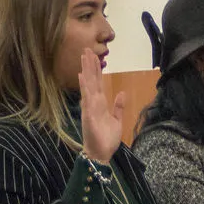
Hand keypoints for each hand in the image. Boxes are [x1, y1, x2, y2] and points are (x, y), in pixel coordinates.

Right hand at [78, 48, 125, 163]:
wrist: (101, 154)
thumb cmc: (107, 139)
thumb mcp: (117, 121)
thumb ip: (119, 107)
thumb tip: (122, 92)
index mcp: (100, 104)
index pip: (98, 83)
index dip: (96, 70)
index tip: (94, 57)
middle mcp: (93, 103)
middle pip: (91, 80)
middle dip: (89, 65)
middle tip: (86, 49)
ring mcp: (89, 108)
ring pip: (88, 86)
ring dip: (86, 71)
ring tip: (84, 57)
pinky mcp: (88, 115)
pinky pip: (86, 99)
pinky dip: (84, 88)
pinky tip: (81, 77)